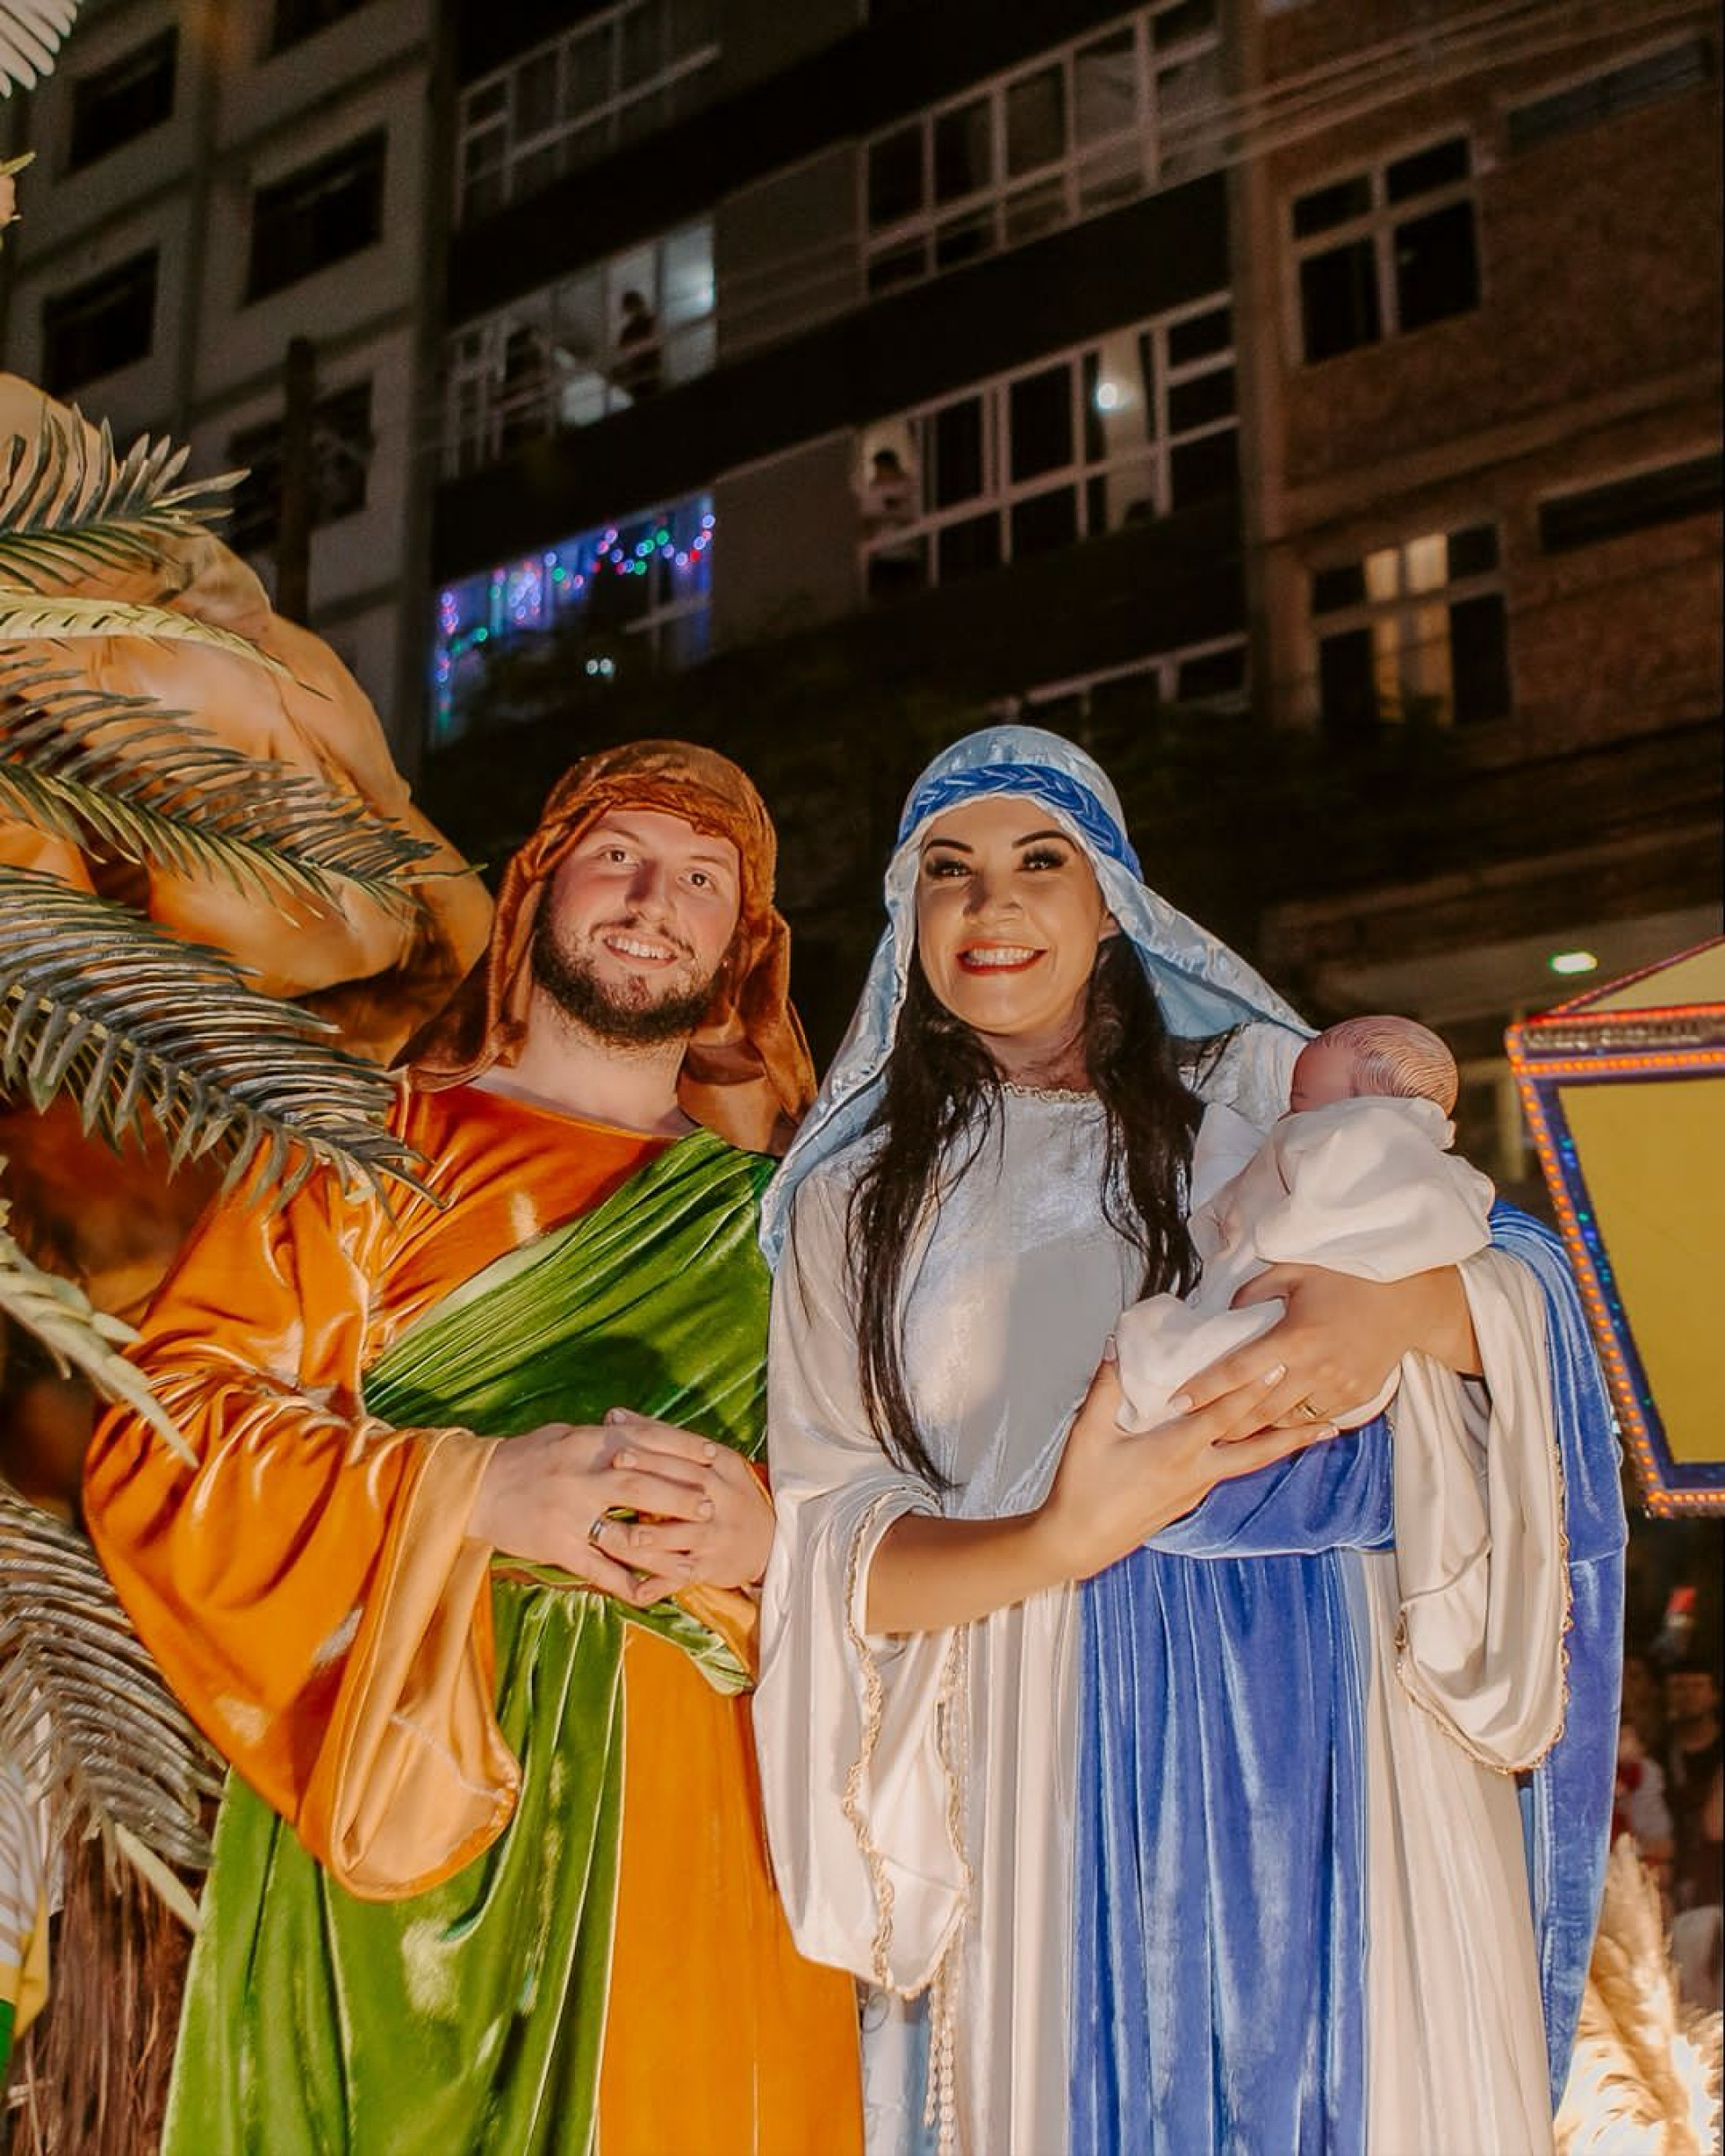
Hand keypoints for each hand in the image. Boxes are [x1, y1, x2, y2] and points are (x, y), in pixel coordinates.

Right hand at [465, 1415, 760, 1607]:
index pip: (644, 1442)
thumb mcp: (565, 1435)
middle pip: (640, 1485)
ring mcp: (568, 1514)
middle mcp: (580, 1477)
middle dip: (680, 1495)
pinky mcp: (556, 1547)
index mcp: (586, 1443)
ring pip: (623, 1530)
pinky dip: (624, 1582)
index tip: (712, 1457)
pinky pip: (596, 1569)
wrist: (475, 1488)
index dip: (681, 1450)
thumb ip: (604, 1436)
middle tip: (710, 1505)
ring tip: (691, 1554)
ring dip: (661, 1545)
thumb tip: (639, 1432)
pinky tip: (650, 1592)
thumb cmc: (524, 1457)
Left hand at [590, 1407, 774, 1601]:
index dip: (652, 1453)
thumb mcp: (708, 1459)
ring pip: (677, 1535)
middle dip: (646, 1484)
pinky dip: (658, 1582)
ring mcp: (715, 1534)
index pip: (684, 1455)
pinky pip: (680, 1574)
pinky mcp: (710, 1566)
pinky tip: (635, 1586)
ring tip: (615, 1535)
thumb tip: (613, 1413)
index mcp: (721, 1466)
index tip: (618, 1451)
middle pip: (681, 1489)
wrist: (771, 1540)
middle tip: (611, 1482)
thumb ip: (661, 1436)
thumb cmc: (728, 1493)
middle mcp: (721, 1498)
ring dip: (646, 1537)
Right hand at [1033, 1351, 1337, 1581]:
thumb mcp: (1088, 1431)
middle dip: (1294, 1434)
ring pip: (1247, 1464)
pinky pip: (1228, 1472)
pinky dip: (1250, 1457)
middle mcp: (1195, 1472)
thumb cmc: (1082, 1488)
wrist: (1077, 1542)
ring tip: (1311, 1436)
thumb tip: (1117, 1344)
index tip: (1283, 1367)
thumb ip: (1108, 1386)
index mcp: (1175, 1451)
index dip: (1254, 1390)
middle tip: (1332, 1421)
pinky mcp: (1188, 1501)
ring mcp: (1195, 1490)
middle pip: (1257, 1451)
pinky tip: (1255, 1448)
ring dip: (1279, 1447)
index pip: (1225, 1416)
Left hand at [1171, 1262, 1480, 1428]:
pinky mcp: (1355, 1398)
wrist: (1408, 1300)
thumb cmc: (1348, 1278)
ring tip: (1223, 1432)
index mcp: (1295, 1338)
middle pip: (1256, 1410)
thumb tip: (1228, 1310)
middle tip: (1190, 1428)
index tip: (1176, 1401)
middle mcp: (1314, 1370)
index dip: (1205, 1389)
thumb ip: (1256, 1291)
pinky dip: (1290, 1424)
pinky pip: (1314, 1420)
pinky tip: (1270, 1423)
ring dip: (1254, 1428)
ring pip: (1285, 1422)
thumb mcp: (1296, 1272)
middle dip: (1221, 1423)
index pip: (1238, 1371)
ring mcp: (1337, 1389)